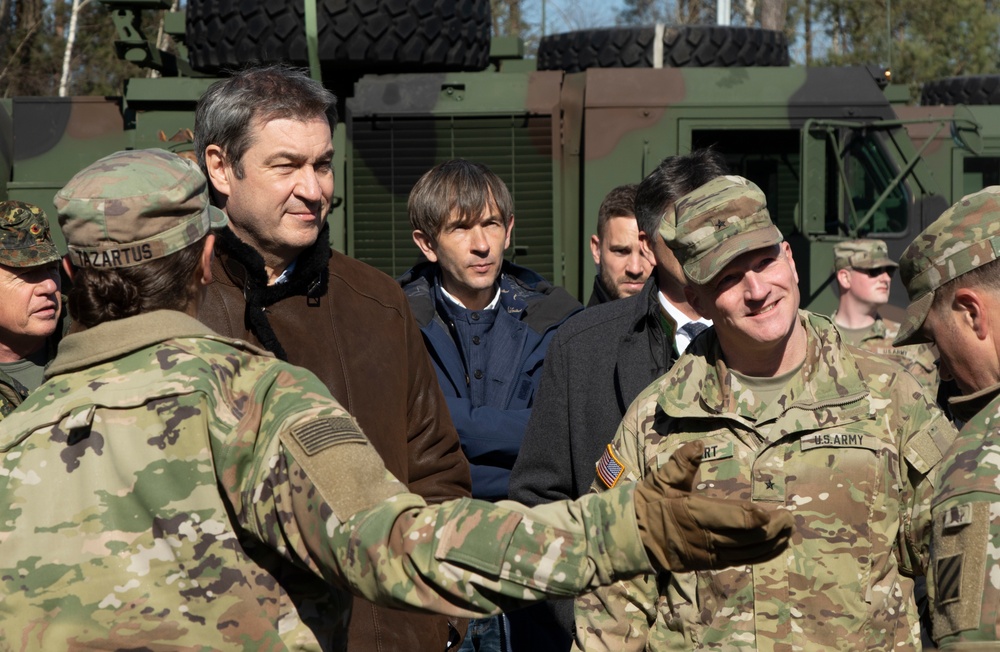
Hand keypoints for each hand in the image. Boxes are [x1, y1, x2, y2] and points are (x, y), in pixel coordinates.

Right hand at [633, 440, 793, 571]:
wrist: (632, 535)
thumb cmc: (649, 502)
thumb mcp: (662, 478)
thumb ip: (681, 462)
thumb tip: (699, 444)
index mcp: (692, 512)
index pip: (730, 517)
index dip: (753, 517)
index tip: (772, 511)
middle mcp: (703, 536)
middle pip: (745, 537)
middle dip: (771, 529)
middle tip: (789, 518)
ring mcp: (706, 553)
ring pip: (745, 552)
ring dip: (770, 544)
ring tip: (788, 533)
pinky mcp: (707, 564)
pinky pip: (739, 561)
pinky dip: (759, 555)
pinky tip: (772, 547)